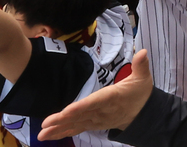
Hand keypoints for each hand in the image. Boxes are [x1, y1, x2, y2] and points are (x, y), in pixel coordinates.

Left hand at [38, 50, 154, 139]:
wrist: (144, 114)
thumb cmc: (140, 94)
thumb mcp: (143, 78)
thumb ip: (140, 65)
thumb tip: (142, 51)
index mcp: (112, 98)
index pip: (94, 102)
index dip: (80, 107)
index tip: (65, 111)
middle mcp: (102, 111)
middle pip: (80, 115)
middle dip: (62, 120)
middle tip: (45, 124)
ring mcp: (96, 120)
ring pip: (75, 124)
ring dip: (58, 129)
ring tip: (42, 134)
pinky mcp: (93, 124)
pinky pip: (77, 129)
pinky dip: (63, 132)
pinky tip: (49, 135)